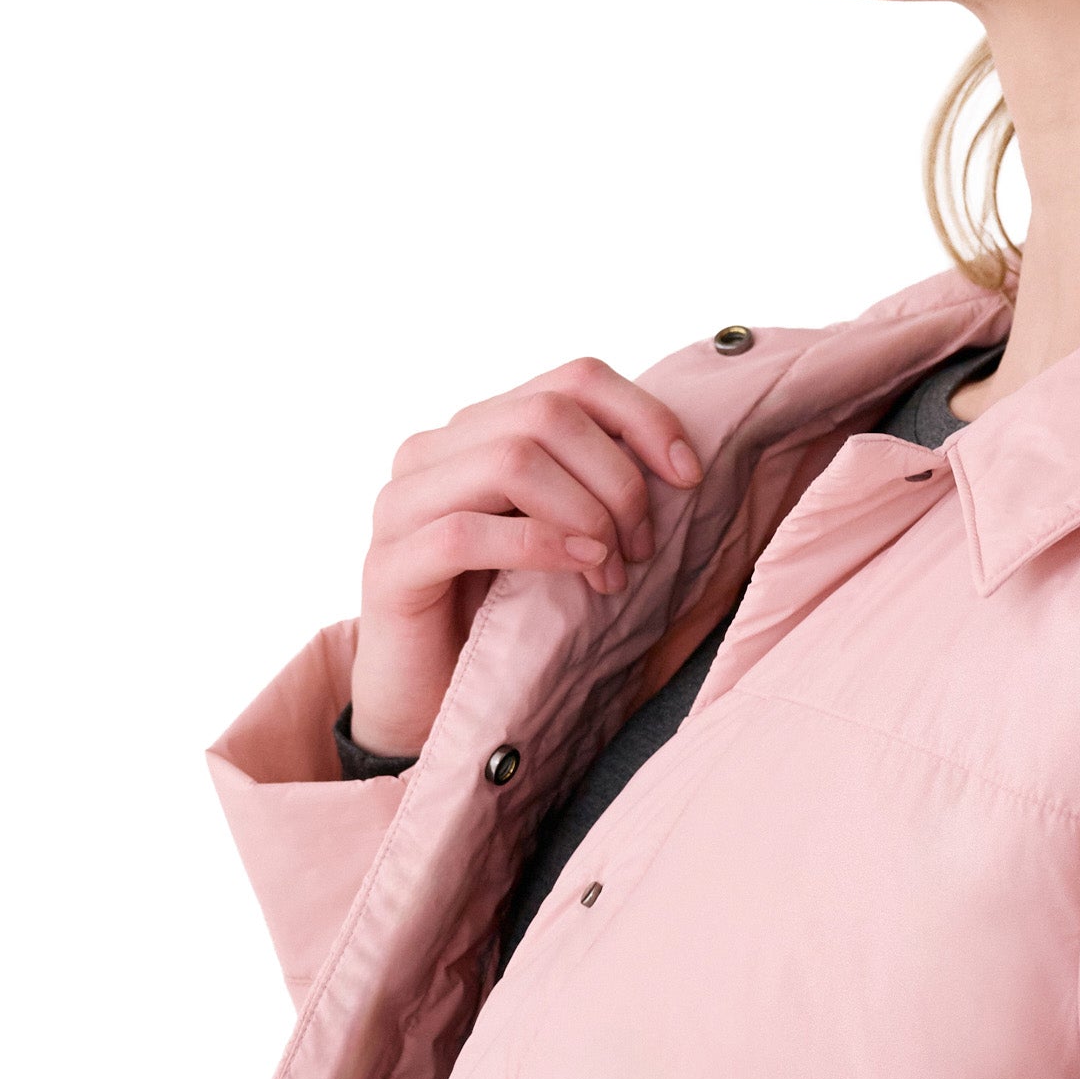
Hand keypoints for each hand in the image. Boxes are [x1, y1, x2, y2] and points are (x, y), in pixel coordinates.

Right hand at [349, 357, 702, 756]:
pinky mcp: (390, 564)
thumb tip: (679, 460)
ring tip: (612, 571)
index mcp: (478, 429)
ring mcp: (401, 503)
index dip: (642, 416)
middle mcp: (431, 451)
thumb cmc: (507, 613)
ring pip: (510, 462)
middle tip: (643, 547)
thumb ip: (592, 484)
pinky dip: (541, 545)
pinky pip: (466, 532)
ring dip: (585, 515)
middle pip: (548, 415)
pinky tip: (582, 569)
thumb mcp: (560, 532)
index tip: (688, 474)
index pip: (573, 380)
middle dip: (617, 480)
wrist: (430, 698)